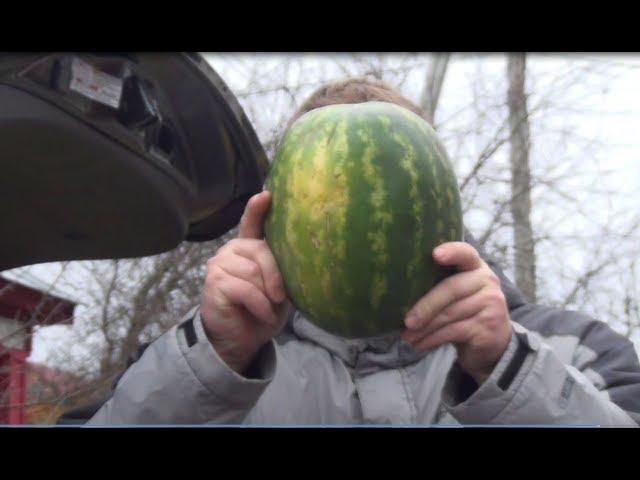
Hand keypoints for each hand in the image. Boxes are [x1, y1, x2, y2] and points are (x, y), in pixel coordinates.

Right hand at [200, 191, 290, 374]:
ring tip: (268, 308)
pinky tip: (261, 314)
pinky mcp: (214, 282)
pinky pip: (246, 289)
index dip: (257, 209)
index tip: (267, 195)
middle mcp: (232, 251)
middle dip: (276, 276)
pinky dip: (260, 305)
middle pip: (261, 251)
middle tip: (282, 297)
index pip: (251, 224)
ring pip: (254, 272)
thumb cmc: (263, 311)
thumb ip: (282, 269)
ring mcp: (219, 264)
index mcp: (248, 249)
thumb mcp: (279, 288)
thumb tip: (302, 255)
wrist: (242, 341)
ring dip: (267, 296)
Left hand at [401, 242, 512, 384]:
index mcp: (475, 266)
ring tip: (408, 336)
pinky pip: (455, 331)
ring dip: (425, 327)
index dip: (452, 251)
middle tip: (407, 321)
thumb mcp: (456, 293)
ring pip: (450, 314)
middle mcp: (487, 280)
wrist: (493, 341)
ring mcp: (491, 303)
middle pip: (452, 289)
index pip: (466, 253)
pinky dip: (433, 339)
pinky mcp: (488, 326)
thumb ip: (437, 284)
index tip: (435, 254)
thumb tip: (396, 291)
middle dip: (425, 306)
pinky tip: (420, 344)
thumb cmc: (464, 311)